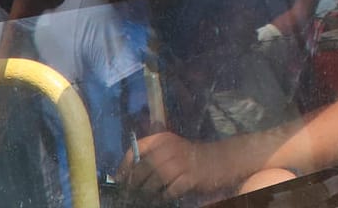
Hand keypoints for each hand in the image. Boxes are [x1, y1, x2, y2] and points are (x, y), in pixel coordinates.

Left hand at [122, 131, 237, 197]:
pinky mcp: (191, 177)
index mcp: (162, 139)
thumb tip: (126, 174)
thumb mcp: (169, 148)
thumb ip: (150, 156)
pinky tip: (161, 199)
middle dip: (134, 182)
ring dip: (147, 191)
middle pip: (144, 167)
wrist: (218, 159)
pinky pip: (171, 190)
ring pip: (156, 180)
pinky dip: (163, 197)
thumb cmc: (188, 156)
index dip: (125, 166)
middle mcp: (170, 148)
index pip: (136, 149)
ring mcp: (182, 162)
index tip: (119, 180)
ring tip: (143, 198)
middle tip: (129, 193)